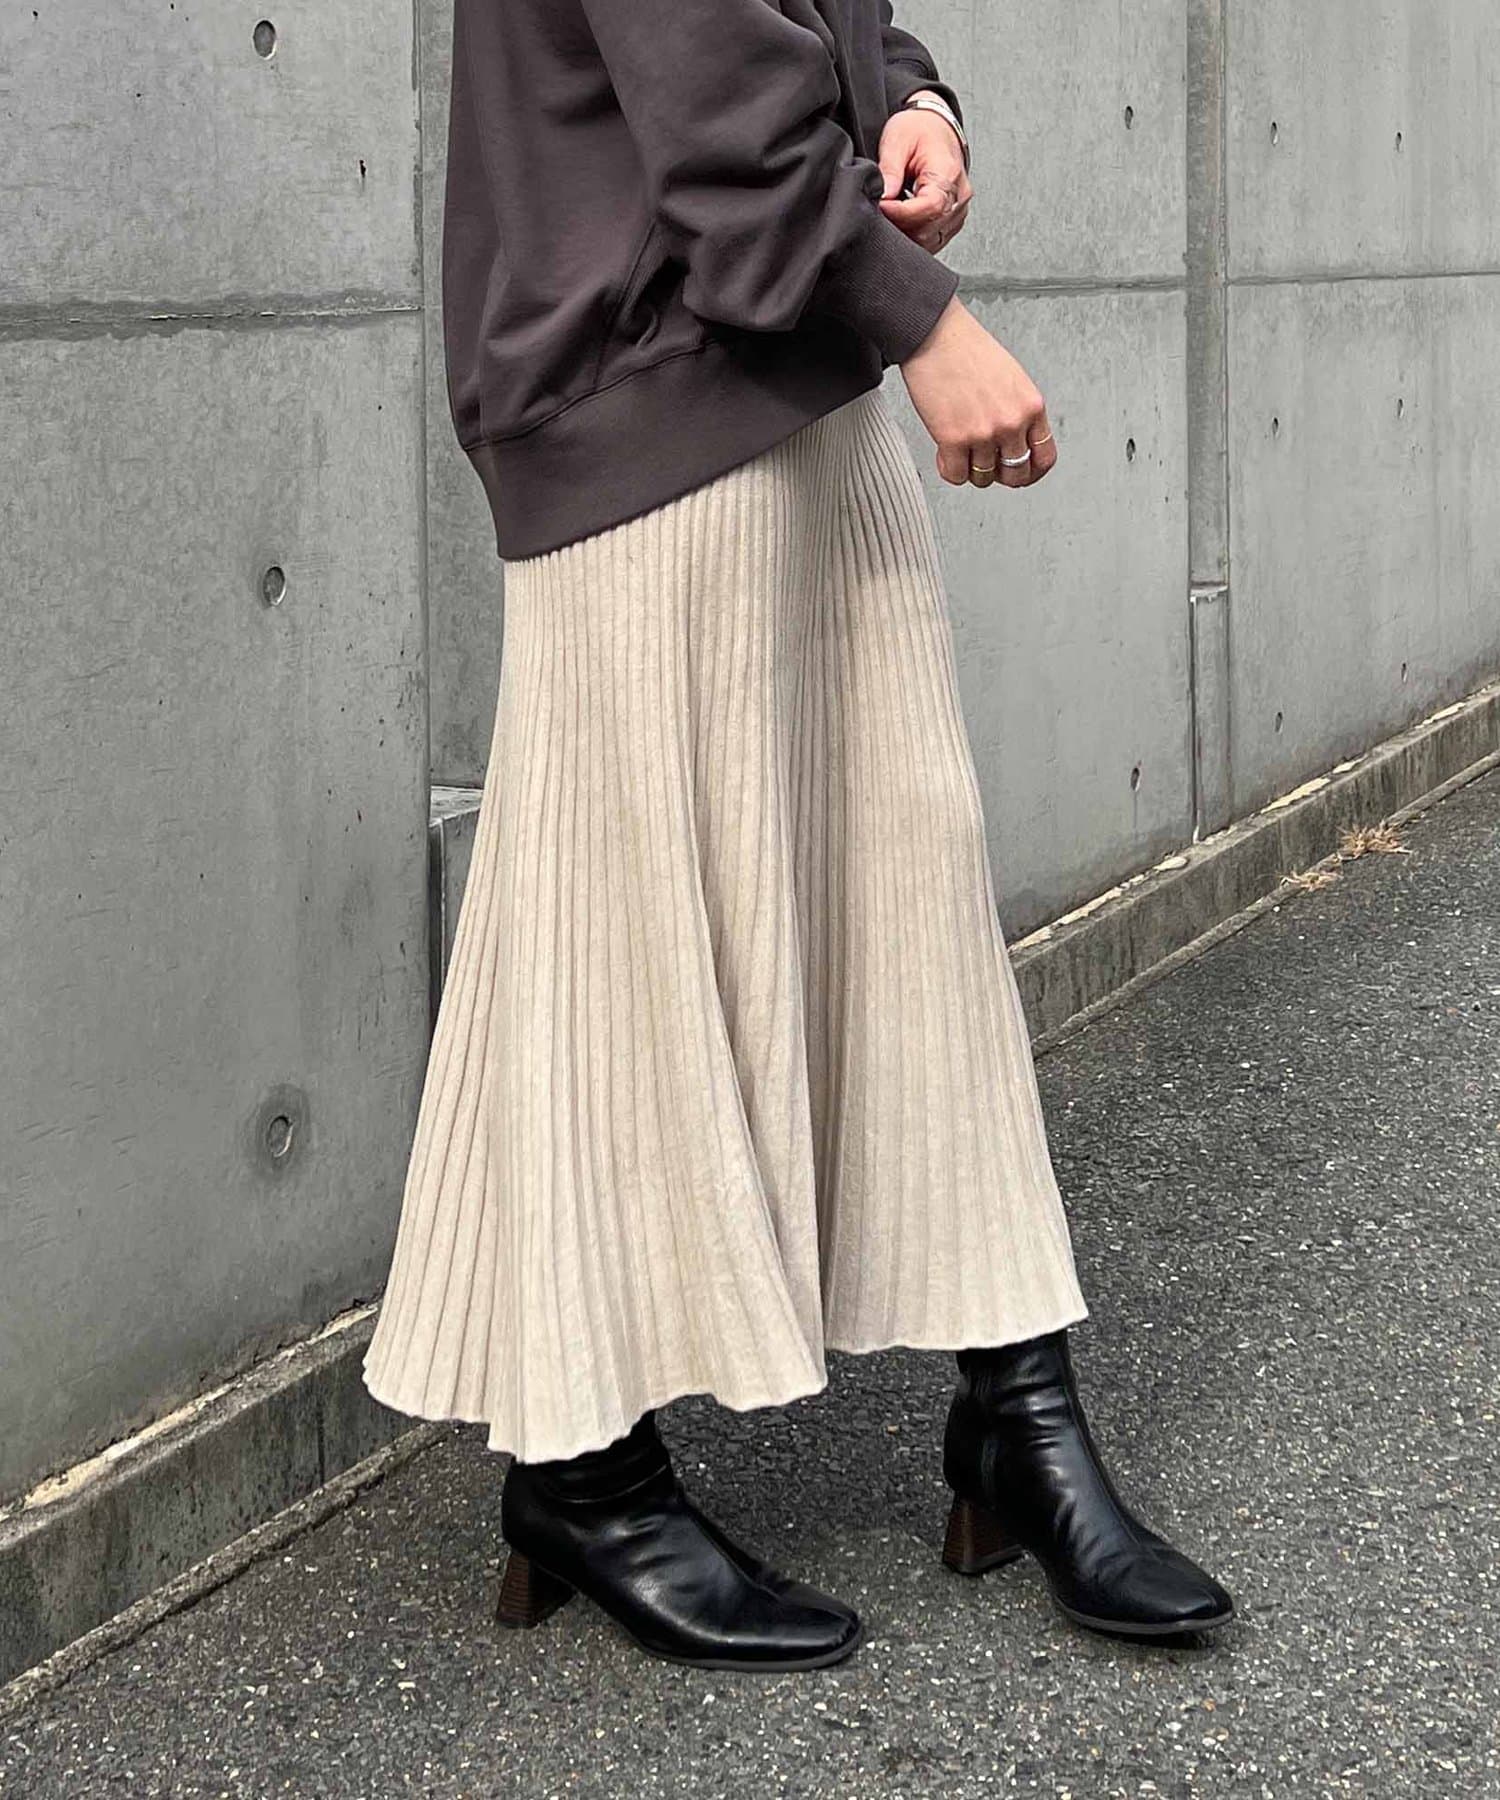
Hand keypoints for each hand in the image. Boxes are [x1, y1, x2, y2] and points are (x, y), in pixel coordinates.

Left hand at [876, 94, 970, 253]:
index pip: (929, 207)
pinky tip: (903, 221)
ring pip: (930, 240)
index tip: (881, 207)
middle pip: (928, 228)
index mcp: (947, 173)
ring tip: (891, 215)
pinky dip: (914, 235)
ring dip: (906, 233)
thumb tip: (883, 196)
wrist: (936, 127)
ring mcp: (957, 210)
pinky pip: (933, 239)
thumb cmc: (920, 130)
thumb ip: (890, 170)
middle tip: (880, 212)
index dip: (901, 214)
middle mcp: (958, 195)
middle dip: (900, 225)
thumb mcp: (897, 140)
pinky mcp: (952, 219)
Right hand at [899, 296, 1057, 490]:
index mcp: (1031, 406)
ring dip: (970, 468)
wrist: (936, 335)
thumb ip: (1019, 412)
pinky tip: (945, 451)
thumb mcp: (1012, 379)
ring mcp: (983, 433)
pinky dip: (949, 469)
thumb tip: (1016, 442)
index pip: (1045, 457)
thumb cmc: (968, 350)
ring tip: (961, 448)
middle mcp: (1011, 422)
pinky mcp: (953, 439)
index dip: (1032, 472)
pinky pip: (956, 476)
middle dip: (1000, 474)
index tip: (1021, 473)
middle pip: (1016, 475)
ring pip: (983, 478)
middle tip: (986, 463)